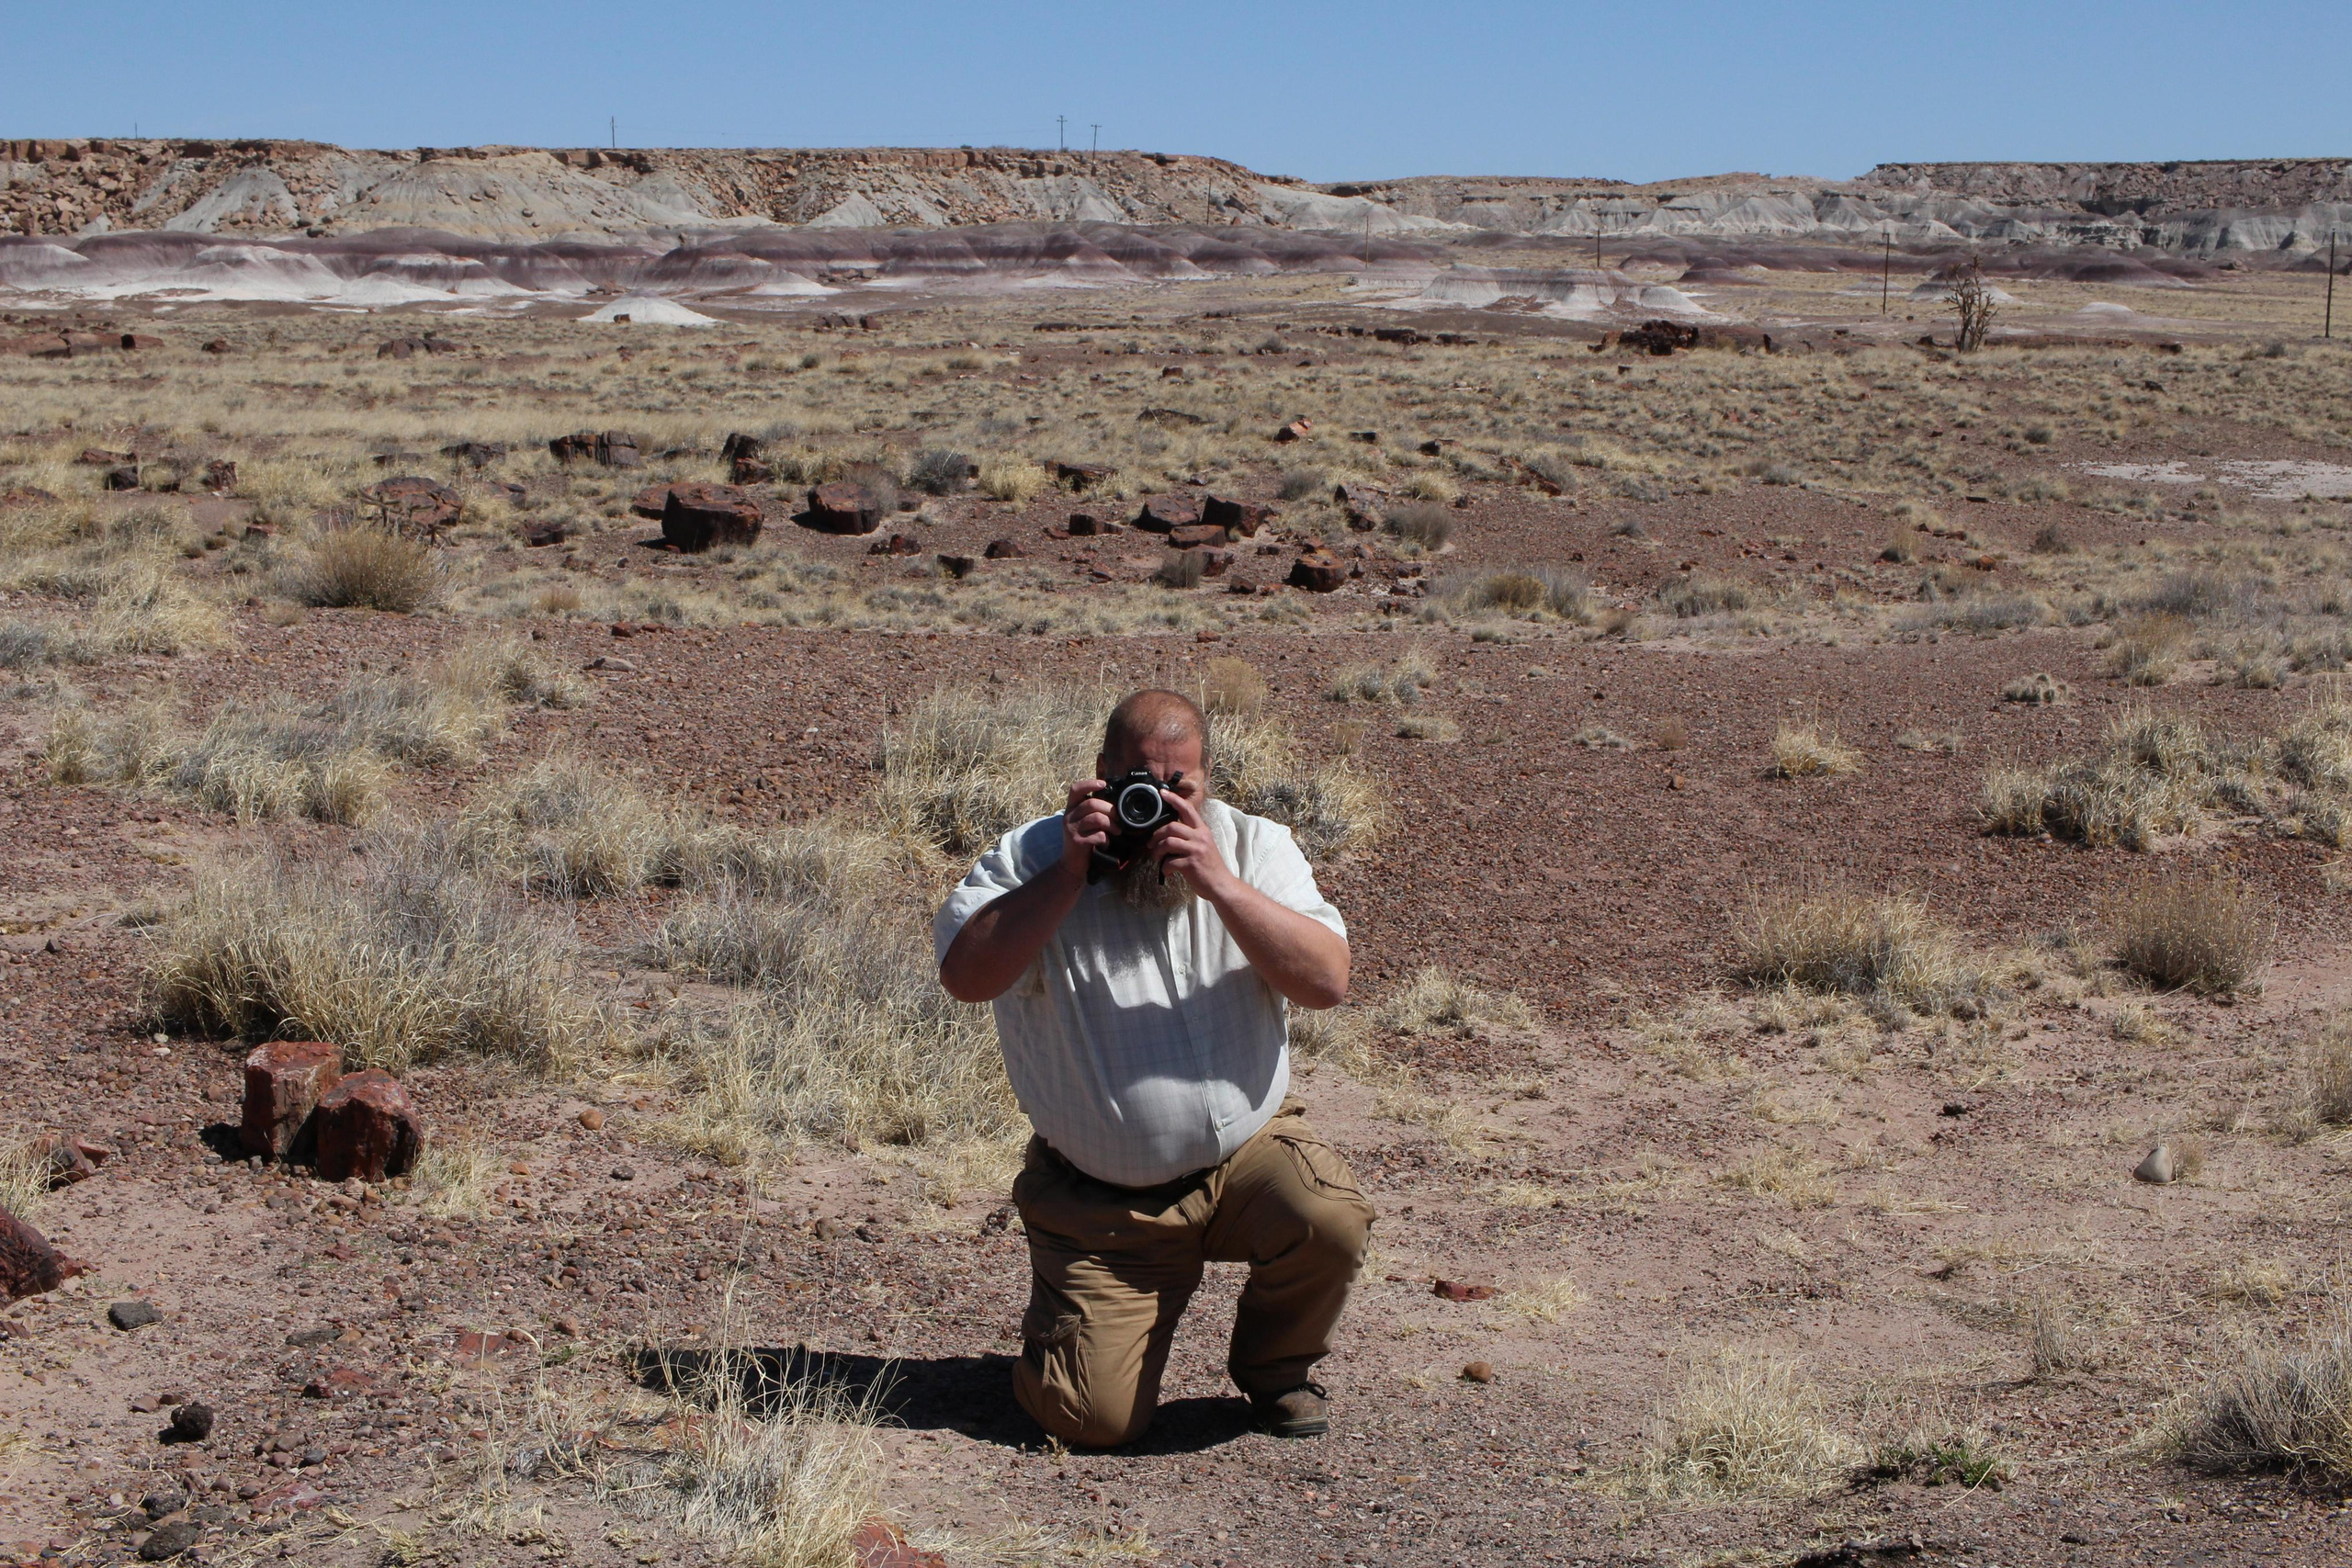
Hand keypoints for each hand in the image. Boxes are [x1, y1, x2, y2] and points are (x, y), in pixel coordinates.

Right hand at [1059, 777, 1112, 880]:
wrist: (1071, 865)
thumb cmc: (1083, 841)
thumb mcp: (1084, 823)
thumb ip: (1093, 812)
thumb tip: (1114, 802)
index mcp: (1071, 809)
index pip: (1075, 789)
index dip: (1089, 784)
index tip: (1103, 784)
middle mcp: (1069, 816)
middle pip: (1092, 803)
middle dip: (1110, 809)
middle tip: (1119, 818)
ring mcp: (1072, 829)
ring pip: (1097, 818)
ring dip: (1111, 824)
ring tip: (1117, 831)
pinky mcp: (1077, 841)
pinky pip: (1098, 835)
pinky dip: (1106, 839)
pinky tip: (1106, 844)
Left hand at [1146, 784, 1236, 902]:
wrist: (1221, 884)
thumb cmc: (1209, 866)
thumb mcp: (1203, 845)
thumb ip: (1190, 836)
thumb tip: (1169, 833)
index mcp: (1202, 830)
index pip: (1188, 809)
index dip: (1174, 799)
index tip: (1162, 792)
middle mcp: (1200, 837)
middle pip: (1172, 826)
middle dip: (1156, 835)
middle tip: (1151, 844)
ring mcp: (1196, 850)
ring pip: (1168, 842)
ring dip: (1157, 851)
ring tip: (1157, 858)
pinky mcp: (1191, 864)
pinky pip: (1170, 862)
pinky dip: (1164, 868)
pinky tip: (1167, 872)